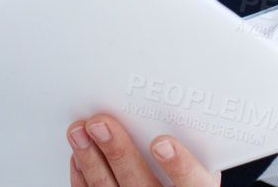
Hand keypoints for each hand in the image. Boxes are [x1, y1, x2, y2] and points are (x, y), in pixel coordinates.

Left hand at [67, 113, 217, 186]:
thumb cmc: (184, 172)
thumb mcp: (200, 158)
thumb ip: (190, 137)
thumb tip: (172, 99)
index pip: (191, 183)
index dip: (179, 165)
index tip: (162, 143)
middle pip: (138, 182)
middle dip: (117, 151)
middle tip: (101, 124)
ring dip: (89, 157)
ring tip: (79, 130)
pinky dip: (81, 174)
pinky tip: (77, 154)